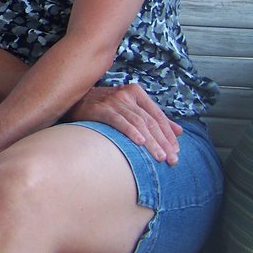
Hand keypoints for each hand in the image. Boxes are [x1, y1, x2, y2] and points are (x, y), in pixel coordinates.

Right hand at [67, 84, 181, 164]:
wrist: (72, 102)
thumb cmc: (103, 107)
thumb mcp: (129, 108)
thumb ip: (153, 117)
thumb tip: (180, 131)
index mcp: (136, 92)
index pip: (158, 116)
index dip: (169, 134)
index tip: (176, 151)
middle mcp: (125, 94)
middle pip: (150, 121)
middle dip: (163, 142)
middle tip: (172, 160)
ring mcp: (112, 101)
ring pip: (138, 123)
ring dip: (151, 142)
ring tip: (160, 157)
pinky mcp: (98, 109)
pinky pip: (118, 121)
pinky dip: (130, 131)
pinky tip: (140, 142)